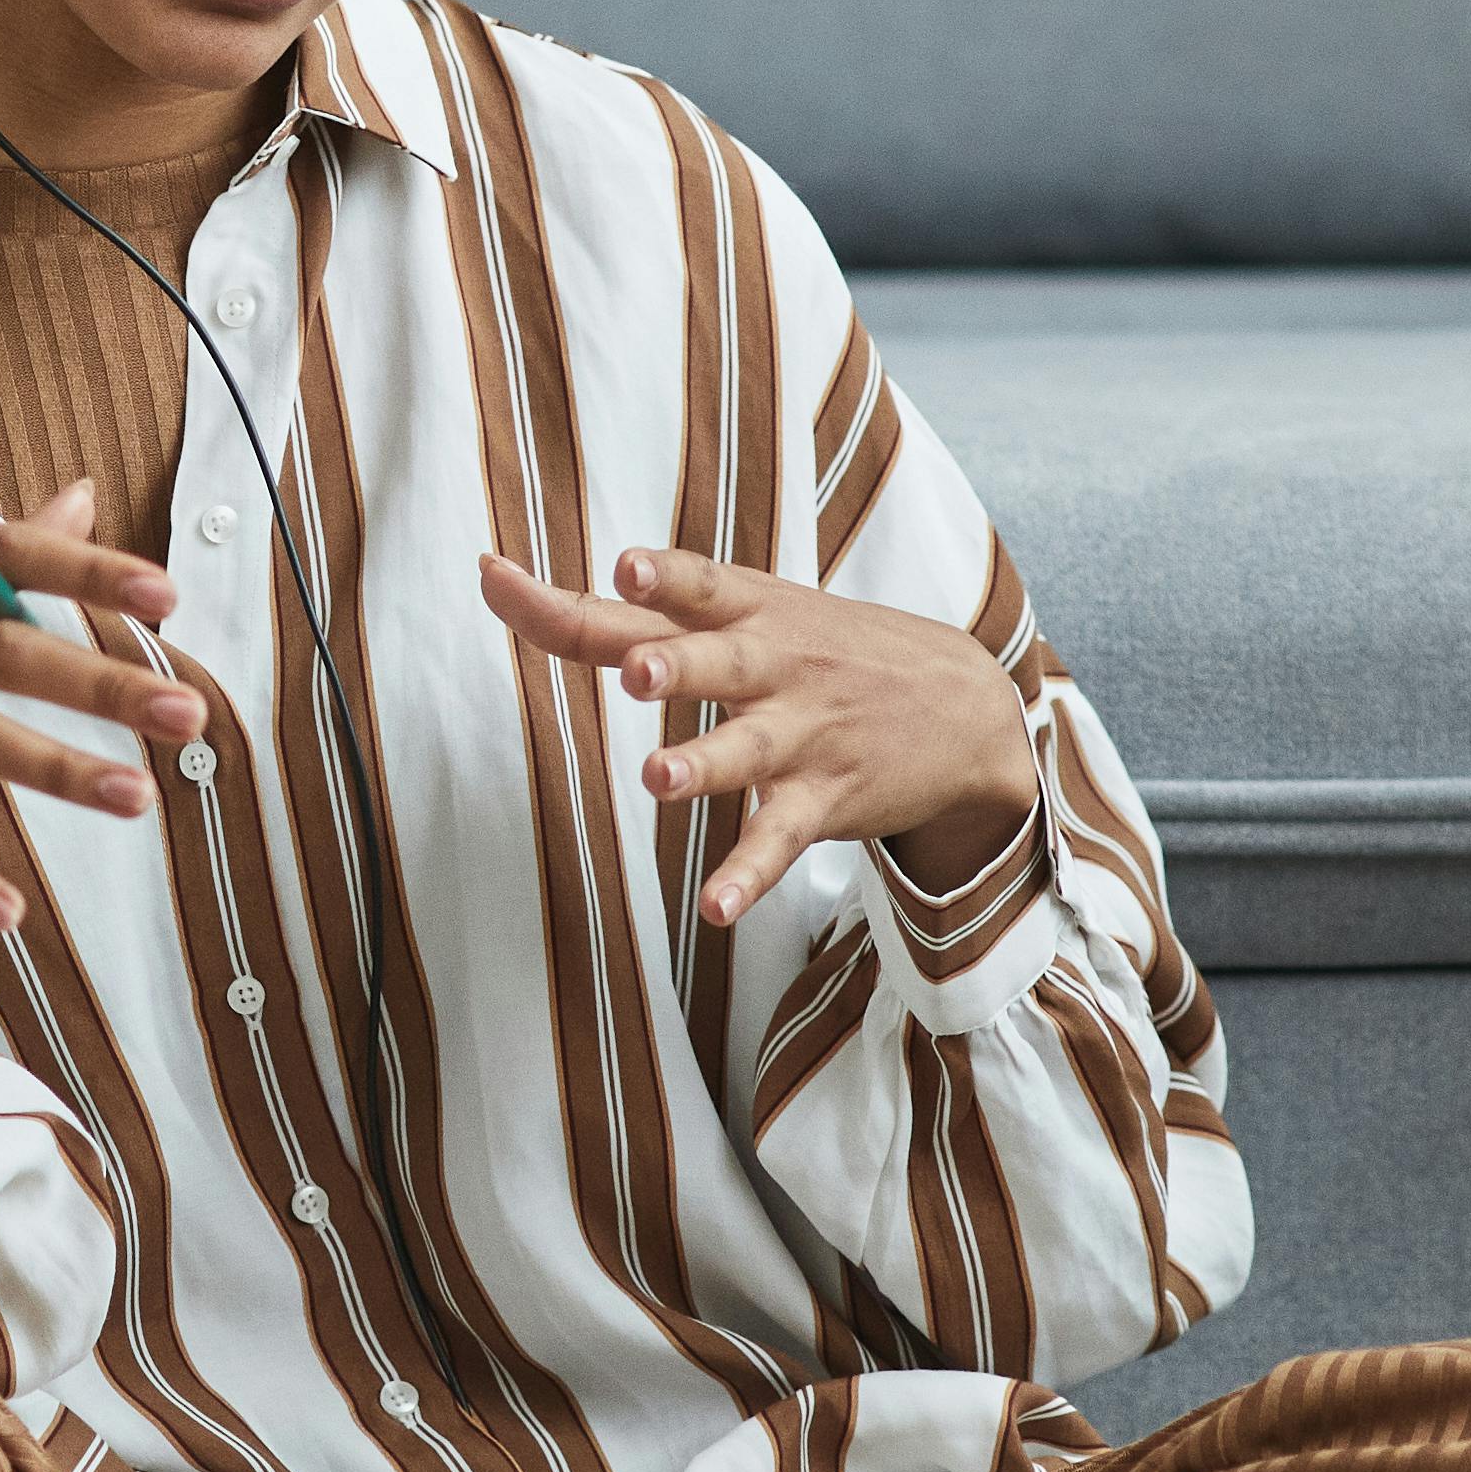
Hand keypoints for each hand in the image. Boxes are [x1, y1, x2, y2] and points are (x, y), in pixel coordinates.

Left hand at [482, 545, 1037, 928]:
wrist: (963, 704)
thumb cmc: (823, 650)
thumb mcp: (753, 613)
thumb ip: (634, 613)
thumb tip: (507, 586)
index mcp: (749, 612)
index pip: (689, 589)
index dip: (651, 576)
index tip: (619, 564)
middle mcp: (775, 666)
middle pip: (718, 662)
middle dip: (677, 665)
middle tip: (638, 671)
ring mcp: (802, 735)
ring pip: (747, 751)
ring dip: (703, 765)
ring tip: (658, 778)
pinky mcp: (825, 799)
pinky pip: (780, 840)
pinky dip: (748, 874)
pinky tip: (716, 907)